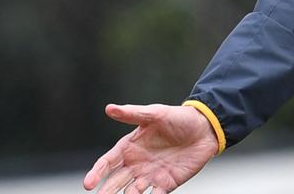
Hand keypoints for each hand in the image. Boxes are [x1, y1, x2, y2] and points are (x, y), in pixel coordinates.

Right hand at [82, 103, 219, 193]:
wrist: (205, 128)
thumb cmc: (178, 118)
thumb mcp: (155, 114)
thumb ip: (132, 114)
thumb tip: (109, 108)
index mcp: (129, 148)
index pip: (107, 163)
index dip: (96, 173)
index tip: (88, 184)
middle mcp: (136, 164)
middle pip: (116, 181)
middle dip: (107, 191)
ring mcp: (150, 175)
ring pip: (132, 192)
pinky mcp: (166, 183)